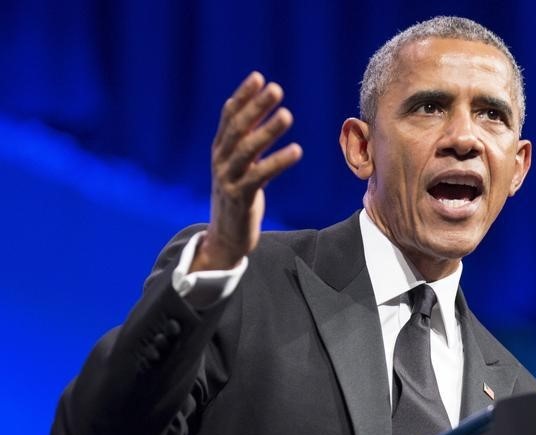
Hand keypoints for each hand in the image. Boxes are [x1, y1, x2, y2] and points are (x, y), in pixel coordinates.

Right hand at [191, 72, 302, 271]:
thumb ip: (250, 142)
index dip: (243, 96)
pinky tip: (296, 151)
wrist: (224, 238)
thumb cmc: (237, 198)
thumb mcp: (242, 167)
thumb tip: (263, 114)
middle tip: (276, 88)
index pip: (229, 116)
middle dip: (256, 106)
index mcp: (221, 150)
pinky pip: (259, 176)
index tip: (259, 77)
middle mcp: (221, 161)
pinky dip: (278, 162)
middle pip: (238, 128)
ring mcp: (228, 179)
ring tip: (287, 115)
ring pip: (247, 150)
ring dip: (267, 131)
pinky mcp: (239, 198)